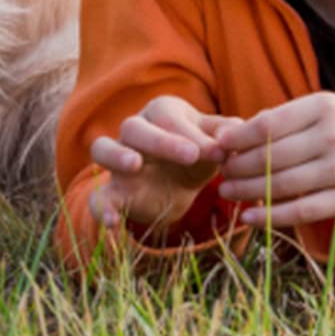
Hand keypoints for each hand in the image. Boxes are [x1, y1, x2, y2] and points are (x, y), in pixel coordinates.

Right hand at [88, 96, 234, 233]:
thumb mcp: (215, 142)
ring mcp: (119, 161)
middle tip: (191, 155)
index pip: (169, 116)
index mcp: (161, 112)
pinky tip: (113, 223)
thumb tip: (236, 134)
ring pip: (103, 148)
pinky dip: (102, 208)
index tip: (218, 151)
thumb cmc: (198, 152)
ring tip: (134, 165)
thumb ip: (227, 135)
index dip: (192, 132)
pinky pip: (97, 196)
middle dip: (162, 140)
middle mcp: (134, 130)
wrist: (179, 183)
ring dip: (116, 155)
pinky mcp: (113, 192)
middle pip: (134, 127)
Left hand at [216, 95, 334, 227]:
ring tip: (226, 191)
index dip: (238, 137)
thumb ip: (280, 119)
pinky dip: (270, 217)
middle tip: (220, 170)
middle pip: (271, 156)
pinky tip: (248, 218)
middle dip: (238, 165)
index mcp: (323, 108)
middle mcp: (334, 137)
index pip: (268, 125)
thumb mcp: (318, 109)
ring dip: (246, 191)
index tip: (218, 145)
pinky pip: (301, 212)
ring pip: (281, 185)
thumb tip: (231, 135)